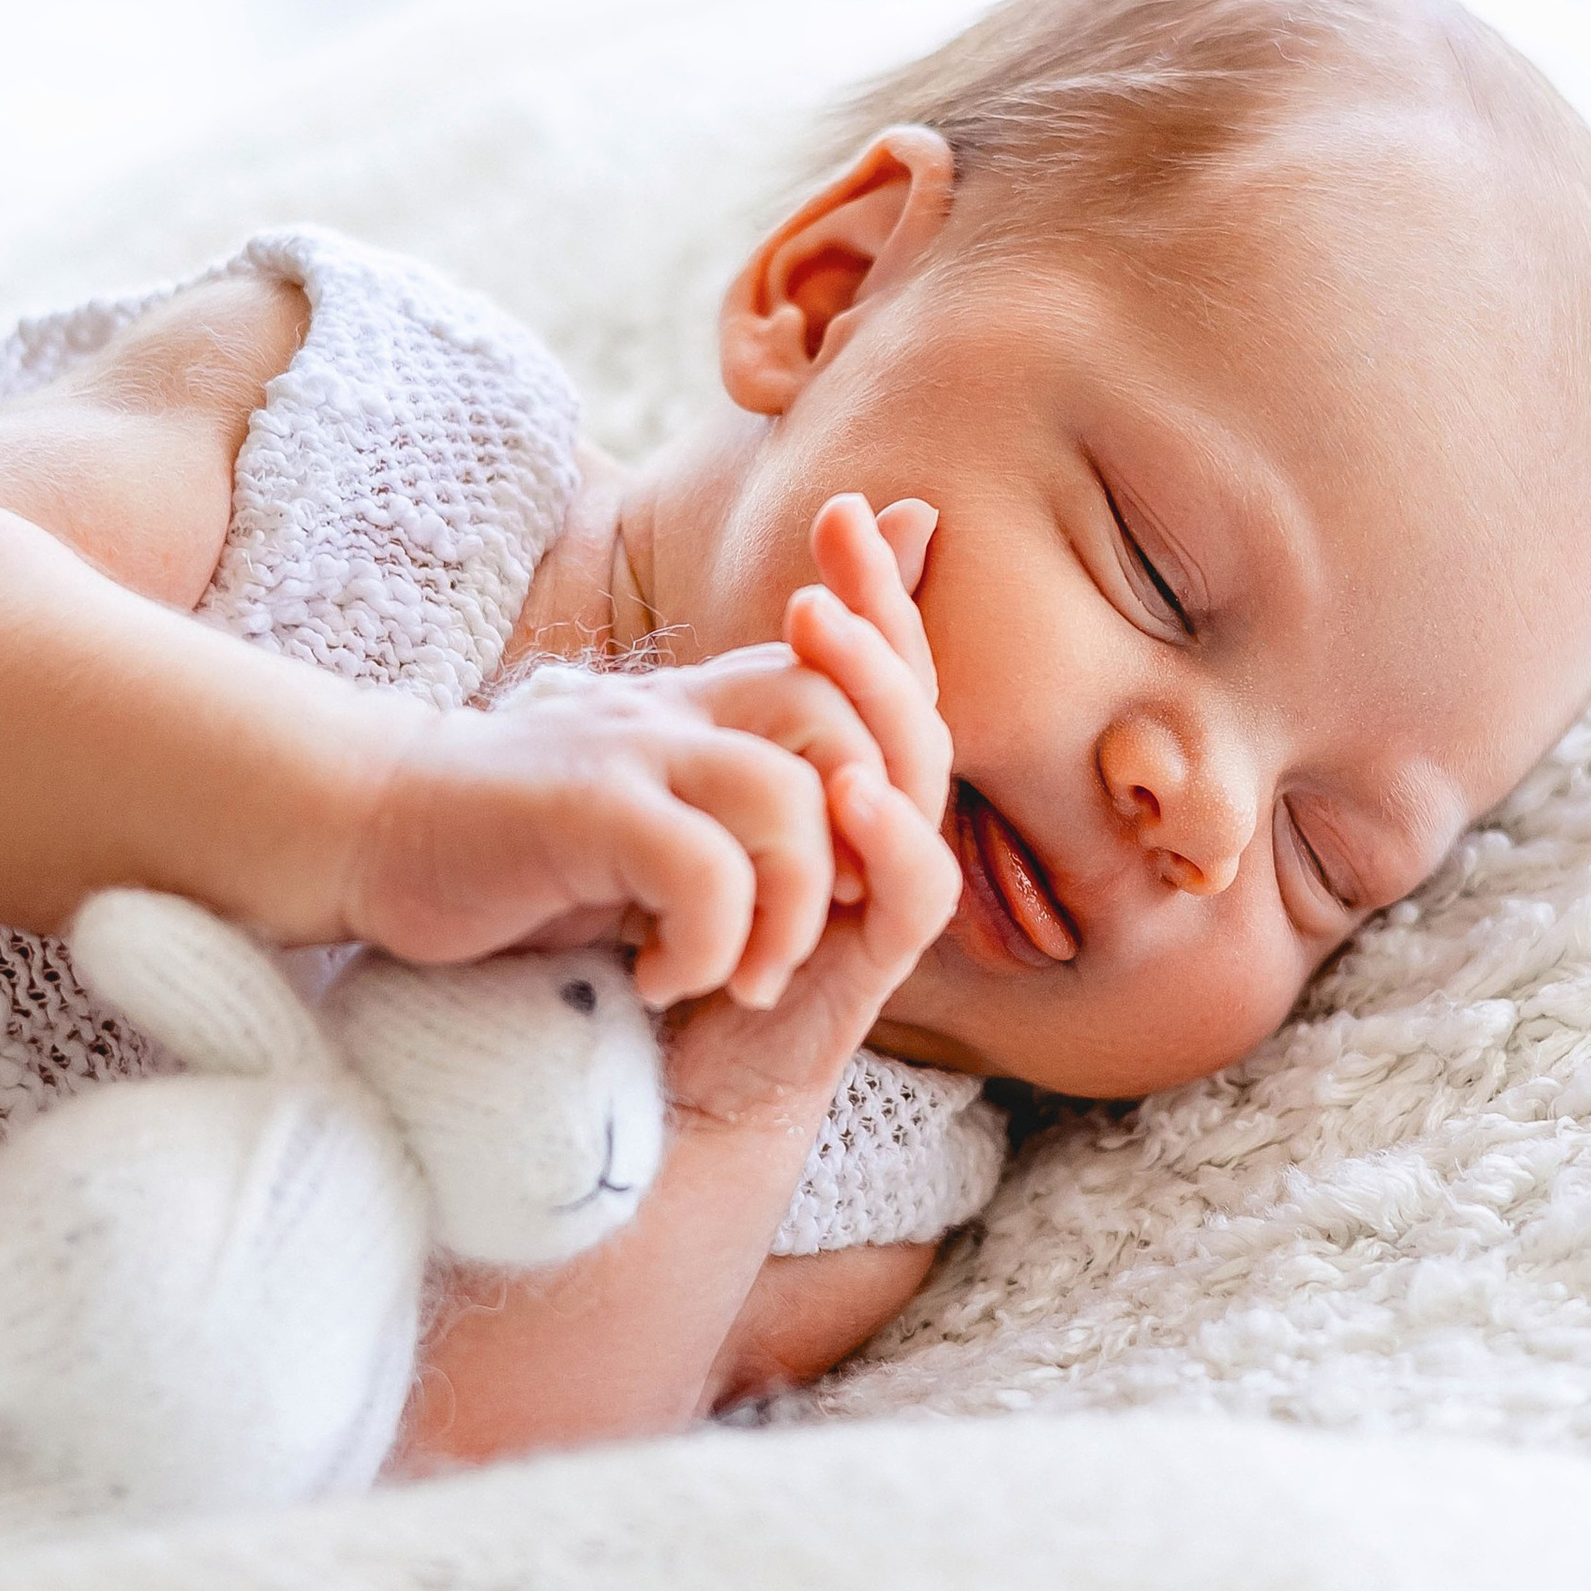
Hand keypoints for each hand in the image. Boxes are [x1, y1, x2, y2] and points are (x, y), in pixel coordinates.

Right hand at [341, 636, 902, 1005]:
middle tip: (824, 925)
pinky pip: (702, 867)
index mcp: (699, 706)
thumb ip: (722, 806)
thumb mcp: (636, 813)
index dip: (886, 750)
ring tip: (743, 977)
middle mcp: (675, 709)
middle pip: (842, 714)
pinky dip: (708, 945)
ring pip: (789, 799)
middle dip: (868, 835)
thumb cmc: (499, 843)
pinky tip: (660, 980)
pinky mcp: (582, 806)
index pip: (843, 675)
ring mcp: (629, 749)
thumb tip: (822, 827)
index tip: (856, 870)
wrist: (358, 829)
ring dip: (789, 915)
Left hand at [664, 494, 962, 1135]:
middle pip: (911, 701)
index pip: (876, 668)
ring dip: (876, 698)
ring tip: (821, 628)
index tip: (844, 508)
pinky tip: (851, 791)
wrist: (670, 1082)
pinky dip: (891, 839)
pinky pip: (915, 894)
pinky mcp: (873, 965)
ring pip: (920, 777)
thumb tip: (702, 631)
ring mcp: (882, 892)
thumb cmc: (673, 941)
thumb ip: (708, 731)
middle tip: (837, 543)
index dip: (874, 588)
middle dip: (882, 615)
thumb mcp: (680, 810)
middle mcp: (877, 827)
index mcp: (841, 781)